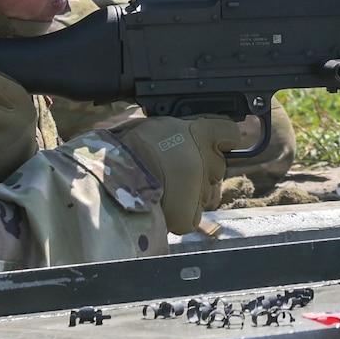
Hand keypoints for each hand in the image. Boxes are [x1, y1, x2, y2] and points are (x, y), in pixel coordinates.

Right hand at [117, 114, 250, 234]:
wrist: (109, 176)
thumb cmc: (131, 147)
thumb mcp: (162, 124)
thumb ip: (187, 128)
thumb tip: (213, 133)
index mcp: (199, 132)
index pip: (230, 133)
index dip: (223, 138)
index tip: (220, 142)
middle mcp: (205, 159)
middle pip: (218, 166)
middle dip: (202, 168)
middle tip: (175, 167)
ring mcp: (200, 188)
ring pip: (207, 191)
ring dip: (193, 190)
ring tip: (165, 184)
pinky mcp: (190, 214)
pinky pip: (195, 214)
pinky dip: (183, 211)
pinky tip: (166, 202)